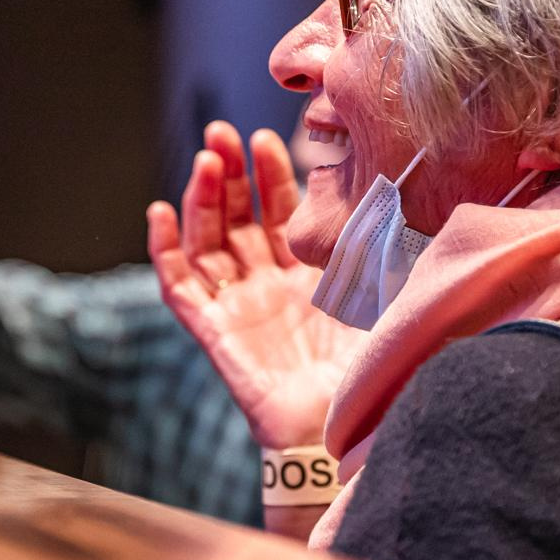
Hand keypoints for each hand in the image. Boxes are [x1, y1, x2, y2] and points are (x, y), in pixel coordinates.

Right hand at [147, 122, 365, 454]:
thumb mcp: (379, 299)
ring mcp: (236, 306)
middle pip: (235, 218)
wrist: (342, 427)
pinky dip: (164, 250)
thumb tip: (399, 197)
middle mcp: (265, 286)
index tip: (266, 137)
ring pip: (206, 241)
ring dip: (200, 199)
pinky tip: (160, 212)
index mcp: (304, 277)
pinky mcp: (212, 331)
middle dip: (228, 173)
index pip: (277, 213)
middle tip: (221, 132)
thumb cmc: (365, 370)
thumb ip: (380, 254)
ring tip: (206, 160)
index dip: (269, 175)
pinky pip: (179, 286)